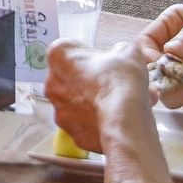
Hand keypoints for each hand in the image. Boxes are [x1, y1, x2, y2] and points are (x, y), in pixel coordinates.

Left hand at [44, 39, 149, 154]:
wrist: (124, 122)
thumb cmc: (119, 84)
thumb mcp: (129, 53)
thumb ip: (122, 50)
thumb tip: (123, 54)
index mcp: (59, 57)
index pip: (69, 49)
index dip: (90, 54)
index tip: (104, 59)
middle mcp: (53, 84)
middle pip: (73, 77)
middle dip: (93, 79)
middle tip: (115, 81)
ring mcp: (61, 111)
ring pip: (79, 102)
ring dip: (96, 100)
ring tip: (122, 101)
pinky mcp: (73, 133)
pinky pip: (86, 123)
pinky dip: (99, 121)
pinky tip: (118, 117)